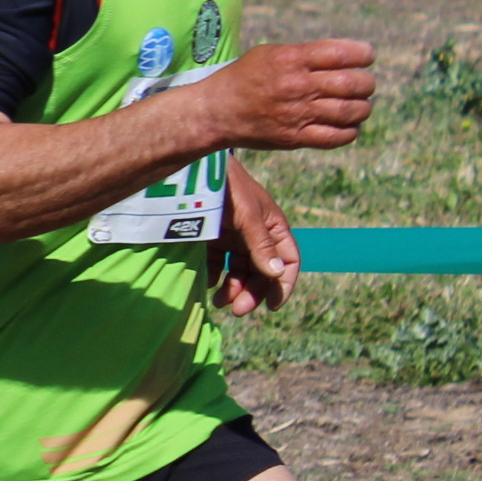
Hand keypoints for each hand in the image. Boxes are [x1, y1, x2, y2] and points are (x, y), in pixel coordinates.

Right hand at [199, 39, 374, 149]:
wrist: (215, 111)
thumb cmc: (244, 77)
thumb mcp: (270, 53)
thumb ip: (306, 54)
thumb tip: (346, 57)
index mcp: (291, 59)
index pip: (343, 53)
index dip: (364, 53)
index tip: (367, 56)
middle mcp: (297, 86)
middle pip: (352, 83)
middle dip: (366, 83)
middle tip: (364, 84)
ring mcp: (297, 114)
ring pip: (350, 111)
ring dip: (363, 107)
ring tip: (359, 105)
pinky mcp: (295, 138)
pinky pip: (336, 137)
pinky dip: (350, 131)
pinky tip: (348, 125)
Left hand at [218, 167, 301, 313]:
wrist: (193, 170)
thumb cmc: (227, 187)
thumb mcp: (247, 215)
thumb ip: (260, 244)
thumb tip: (277, 274)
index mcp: (274, 228)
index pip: (289, 261)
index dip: (283, 285)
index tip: (272, 305)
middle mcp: (257, 236)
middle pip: (262, 272)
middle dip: (253, 292)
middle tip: (238, 310)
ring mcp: (234, 238)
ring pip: (239, 272)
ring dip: (234, 290)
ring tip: (220, 302)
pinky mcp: (211, 240)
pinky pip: (217, 266)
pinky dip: (214, 278)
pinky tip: (208, 286)